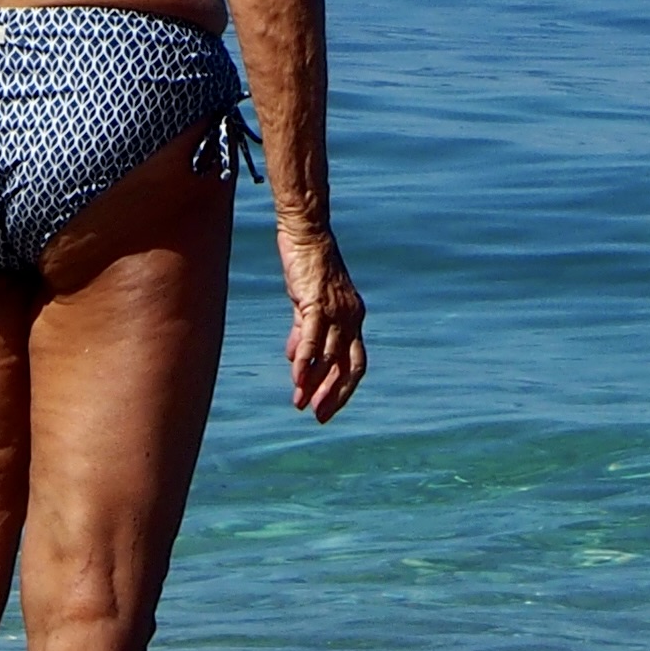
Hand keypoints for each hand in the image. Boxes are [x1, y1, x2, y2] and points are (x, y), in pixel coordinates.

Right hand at [276, 219, 366, 422]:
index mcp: (354, 318)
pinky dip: (305, 361)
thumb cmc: (307, 267)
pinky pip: (313, 338)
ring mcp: (337, 310)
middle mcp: (352, 317)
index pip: (355, 362)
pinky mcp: (317, 302)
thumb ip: (303, 332)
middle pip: (350, 365)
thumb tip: (294, 360)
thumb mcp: (308, 305)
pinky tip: (296, 379)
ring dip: (314, 383)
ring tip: (299, 403)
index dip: (342, 387)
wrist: (306, 234)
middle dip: (335, 394)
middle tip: (319, 416)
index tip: (326, 407)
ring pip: (329, 356)